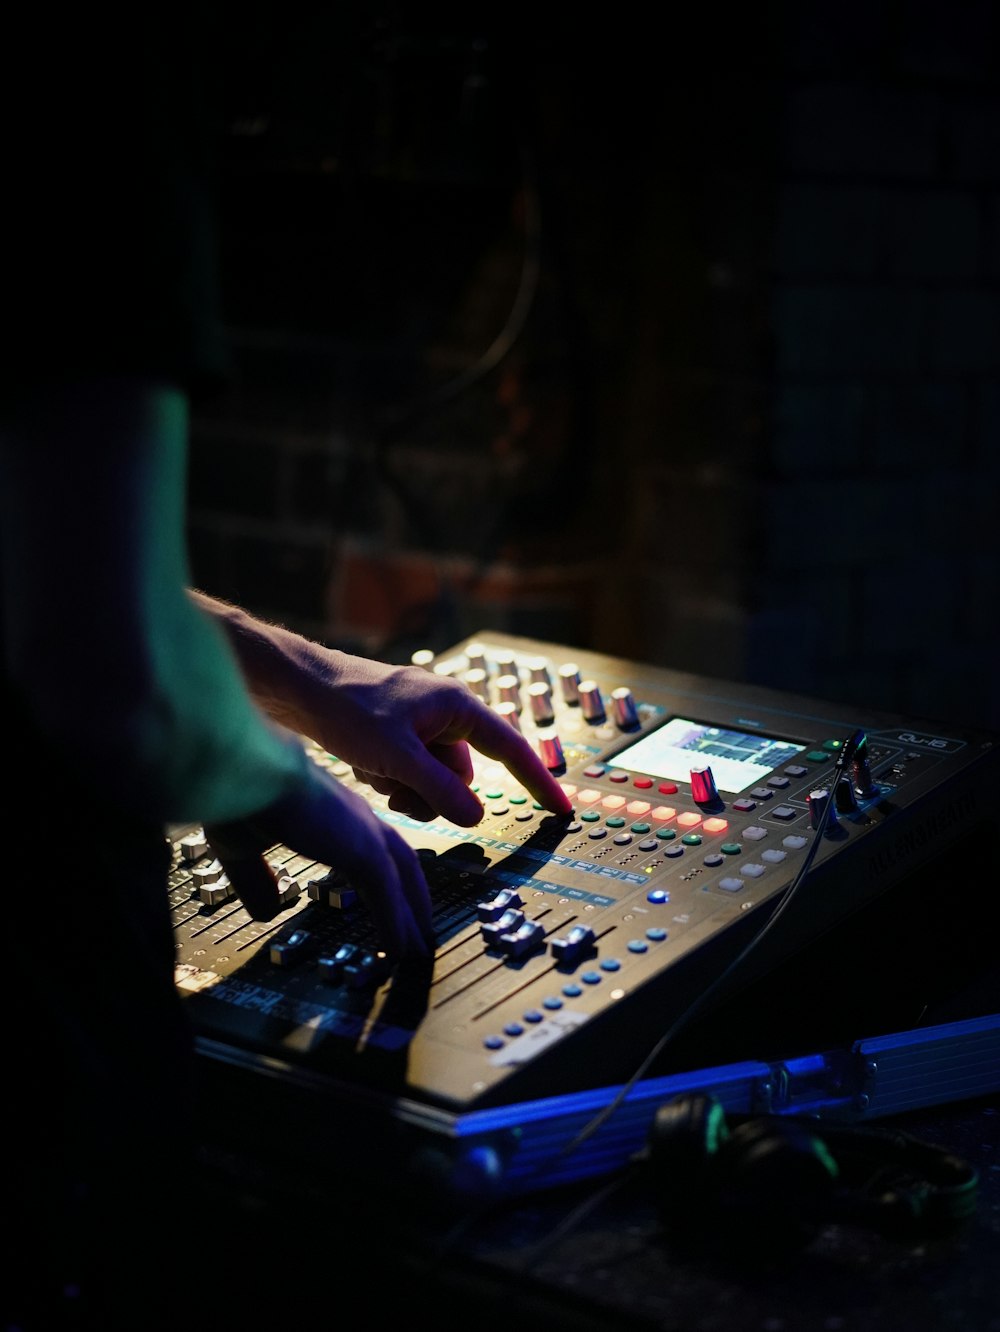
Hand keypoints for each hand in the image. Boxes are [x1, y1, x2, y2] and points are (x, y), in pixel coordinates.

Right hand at [204, 757, 434, 958]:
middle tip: (420, 927)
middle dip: (413, 896)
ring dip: (413, 916)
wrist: (246, 770)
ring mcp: (363, 833)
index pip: (372, 846)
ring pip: (402, 880)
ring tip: (419, 948)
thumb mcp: (244, 847)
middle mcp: (356, 819)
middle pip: (401, 862)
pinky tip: (400, 950)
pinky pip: (388, 895)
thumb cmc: (241, 793)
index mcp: (333, 813)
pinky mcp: (362, 849)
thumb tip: (265, 911)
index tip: (389, 898)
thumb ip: (257, 880)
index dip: (385, 873)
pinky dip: (396, 924)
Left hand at [291, 654, 574, 824]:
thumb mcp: (396, 757)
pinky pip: (411, 774)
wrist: (299, 689)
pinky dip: (391, 780)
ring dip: (408, 789)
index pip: (512, 749)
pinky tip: (363, 766)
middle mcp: (446, 714)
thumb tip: (476, 818)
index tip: (560, 810)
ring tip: (374, 773)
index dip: (539, 782)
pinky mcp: (400, 736)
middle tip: (396, 788)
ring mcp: (422, 725)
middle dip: (432, 793)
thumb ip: (439, 790)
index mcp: (458, 706)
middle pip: (463, 778)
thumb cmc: (347, 708)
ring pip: (435, 782)